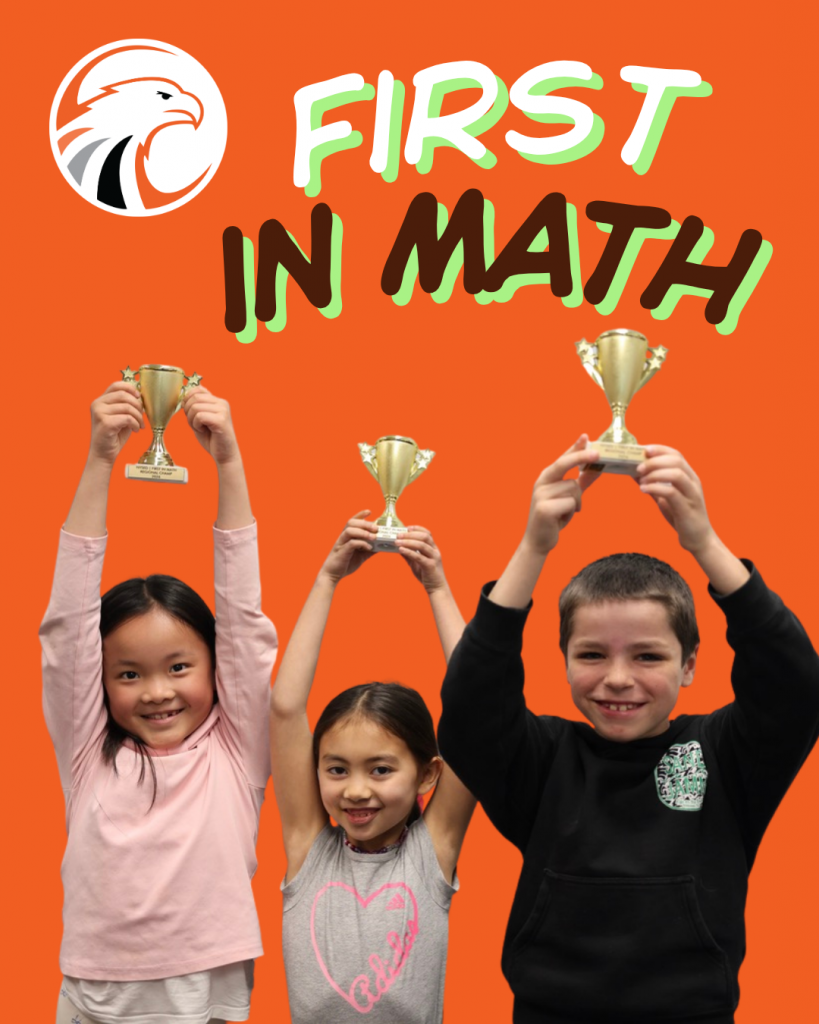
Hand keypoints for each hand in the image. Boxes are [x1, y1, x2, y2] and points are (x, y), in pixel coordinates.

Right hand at [87, 381, 143, 464]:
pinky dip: (135, 424)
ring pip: (127, 407)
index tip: (139, 396)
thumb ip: (127, 405)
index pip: (116, 385)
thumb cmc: (114, 436)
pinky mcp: (105, 423)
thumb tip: (140, 396)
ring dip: (138, 417)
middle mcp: (97, 404)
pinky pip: (127, 418)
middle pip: (123, 395)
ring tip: (139, 425)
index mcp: (100, 400)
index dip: (130, 388)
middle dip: (137, 405)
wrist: (103, 454)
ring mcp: (99, 413)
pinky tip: (135, 430)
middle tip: (141, 417)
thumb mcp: (121, 416)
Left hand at [183, 387, 239, 464]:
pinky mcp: (221, 420)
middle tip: (194, 423)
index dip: (187, 399)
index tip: (188, 411)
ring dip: (192, 420)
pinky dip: (196, 425)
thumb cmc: (212, 438)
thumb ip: (195, 407)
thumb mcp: (200, 419)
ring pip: (195, 407)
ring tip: (200, 428)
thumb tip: (183, 396)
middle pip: (195, 397)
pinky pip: (200, 416)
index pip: (198, 389)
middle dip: (188, 411)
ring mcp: (223, 411)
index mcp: (218, 401)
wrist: (225, 454)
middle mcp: (222, 403)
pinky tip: (203, 430)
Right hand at [318, 513, 378, 585]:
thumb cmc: (346, 563)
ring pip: (349, 531)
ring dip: (363, 532)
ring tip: (374, 537)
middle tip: (376, 528)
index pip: (352, 521)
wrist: (333, 575)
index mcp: (347, 536)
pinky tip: (369, 547)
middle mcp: (343, 537)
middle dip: (365, 523)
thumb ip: (370, 549)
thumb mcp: (361, 555)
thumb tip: (382, 545)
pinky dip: (361, 543)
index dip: (360, 515)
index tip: (369, 511)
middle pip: (351, 523)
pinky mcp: (342, 551)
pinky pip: (351, 543)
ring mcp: (341, 544)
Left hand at [395, 526, 447, 594]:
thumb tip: (398, 547)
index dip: (417, 528)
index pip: (427, 533)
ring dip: (408, 541)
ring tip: (397, 541)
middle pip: (424, 537)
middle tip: (398, 534)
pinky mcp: (430, 566)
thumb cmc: (427, 575)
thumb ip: (409, 555)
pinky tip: (401, 550)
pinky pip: (419, 556)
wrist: (436, 589)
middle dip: (410, 534)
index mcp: (433, 548)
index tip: (407, 527)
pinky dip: (409, 552)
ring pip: (422, 545)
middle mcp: (435, 551)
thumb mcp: (416, 563)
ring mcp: (434, 558)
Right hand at [521, 436, 599, 555]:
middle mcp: (541, 483)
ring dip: (577, 502)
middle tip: (599, 454)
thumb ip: (582, 482)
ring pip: (573, 488)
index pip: (562, 458)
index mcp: (546, 477)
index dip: (574, 447)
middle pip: (564, 464)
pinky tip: (561, 519)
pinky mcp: (544, 508)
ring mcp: (541, 494)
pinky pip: (571, 503)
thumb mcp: (570, 497)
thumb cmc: (554, 517)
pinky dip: (572, 512)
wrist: (538, 541)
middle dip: (581, 457)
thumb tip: (597, 468)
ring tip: (566, 512)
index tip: (585, 436)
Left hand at [636, 446, 714, 553]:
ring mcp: (692, 494)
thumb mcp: (664, 497)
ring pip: (677, 474)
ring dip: (655, 473)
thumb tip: (634, 472)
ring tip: (641, 480)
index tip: (643, 449)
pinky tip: (643, 490)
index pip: (676, 454)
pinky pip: (672, 492)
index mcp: (688, 476)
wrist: (698, 539)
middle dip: (654, 460)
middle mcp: (693, 482)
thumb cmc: (681, 516)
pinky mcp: (687, 508)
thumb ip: (652, 484)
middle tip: (638, 467)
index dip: (660, 449)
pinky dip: (655, 488)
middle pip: (676, 460)